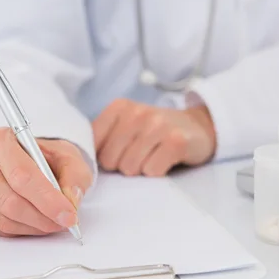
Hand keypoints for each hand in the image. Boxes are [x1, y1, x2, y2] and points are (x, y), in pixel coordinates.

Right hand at [0, 128, 92, 236]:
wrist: (28, 164)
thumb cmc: (46, 160)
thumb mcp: (69, 159)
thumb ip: (75, 177)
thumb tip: (70, 200)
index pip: (21, 175)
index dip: (47, 199)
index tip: (68, 215)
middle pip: (9, 201)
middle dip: (42, 217)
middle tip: (64, 222)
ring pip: (2, 219)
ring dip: (33, 226)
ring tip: (50, 221)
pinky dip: (19, 231)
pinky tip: (31, 221)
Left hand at [92, 99, 216, 176]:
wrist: (198, 128)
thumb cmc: (155, 133)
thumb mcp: (126, 126)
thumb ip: (103, 138)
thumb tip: (81, 162)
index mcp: (119, 107)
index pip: (93, 146)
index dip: (104, 158)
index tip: (119, 154)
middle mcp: (137, 112)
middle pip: (111, 161)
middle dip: (123, 166)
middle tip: (140, 156)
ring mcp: (158, 125)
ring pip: (131, 168)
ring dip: (142, 169)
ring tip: (153, 156)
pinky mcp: (176, 141)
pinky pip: (152, 171)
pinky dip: (158, 172)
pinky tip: (165, 160)